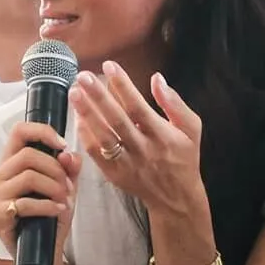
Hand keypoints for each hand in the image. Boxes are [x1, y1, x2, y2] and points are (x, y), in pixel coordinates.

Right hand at [0, 121, 79, 257]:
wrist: (41, 255)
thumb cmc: (48, 220)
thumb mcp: (64, 190)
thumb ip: (68, 170)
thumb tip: (69, 155)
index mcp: (9, 164)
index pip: (19, 132)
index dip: (42, 132)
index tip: (62, 145)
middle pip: (28, 155)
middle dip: (56, 170)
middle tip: (68, 188)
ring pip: (28, 176)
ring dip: (54, 188)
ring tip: (64, 201)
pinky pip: (25, 203)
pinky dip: (48, 206)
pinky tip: (58, 211)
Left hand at [70, 62, 206, 218]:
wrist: (176, 197)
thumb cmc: (183, 157)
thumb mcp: (191, 129)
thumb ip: (174, 103)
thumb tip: (157, 78)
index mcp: (162, 135)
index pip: (139, 107)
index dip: (123, 86)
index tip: (108, 66)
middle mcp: (143, 149)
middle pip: (116, 120)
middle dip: (98, 97)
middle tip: (82, 76)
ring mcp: (126, 163)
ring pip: (102, 137)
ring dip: (86, 114)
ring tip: (74, 93)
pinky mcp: (114, 174)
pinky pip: (95, 153)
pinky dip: (85, 135)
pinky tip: (78, 117)